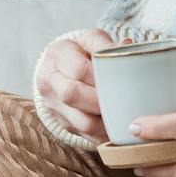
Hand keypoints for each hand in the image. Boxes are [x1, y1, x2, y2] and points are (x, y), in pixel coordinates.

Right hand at [36, 27, 118, 143]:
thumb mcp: (93, 41)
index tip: (118, 80)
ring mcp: (52, 104)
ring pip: (81, 122)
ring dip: (105, 122)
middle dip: (101, 101)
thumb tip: (127, 47)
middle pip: (72, 95)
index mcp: (58, 53)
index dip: (101, 77)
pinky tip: (115, 127)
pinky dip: (104, 134)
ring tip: (122, 117)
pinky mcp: (61, 122)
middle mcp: (48, 79)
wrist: (62, 67)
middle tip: (121, 100)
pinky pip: (86, 135)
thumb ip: (108, 46)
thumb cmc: (83, 52)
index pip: (79, 69)